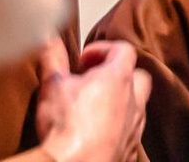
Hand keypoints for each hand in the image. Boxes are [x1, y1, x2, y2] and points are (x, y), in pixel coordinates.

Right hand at [33, 41, 149, 161]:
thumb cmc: (66, 126)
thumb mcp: (53, 85)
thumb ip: (53, 58)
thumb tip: (48, 38)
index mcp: (119, 78)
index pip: (124, 50)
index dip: (103, 49)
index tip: (83, 60)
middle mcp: (134, 101)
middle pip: (139, 77)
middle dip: (120, 75)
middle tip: (94, 81)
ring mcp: (134, 128)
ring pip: (138, 107)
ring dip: (121, 103)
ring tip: (95, 109)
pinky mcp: (130, 151)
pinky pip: (131, 134)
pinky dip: (119, 129)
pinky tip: (100, 134)